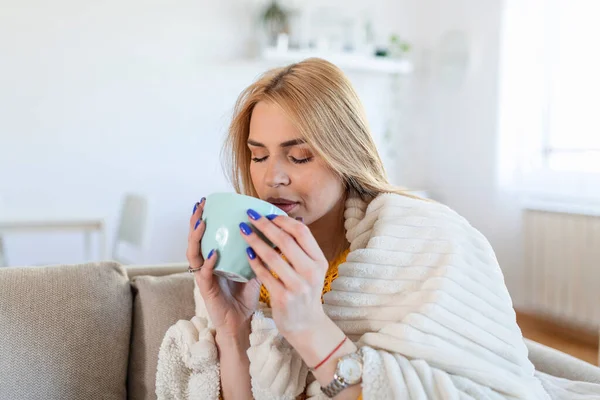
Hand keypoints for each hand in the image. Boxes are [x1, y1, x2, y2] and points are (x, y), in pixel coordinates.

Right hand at [187, 199, 260, 337]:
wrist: (241, 323)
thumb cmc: (245, 296)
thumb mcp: (253, 268)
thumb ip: (259, 252)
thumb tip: (277, 232)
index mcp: (216, 258)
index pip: (207, 234)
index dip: (206, 217)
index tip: (209, 201)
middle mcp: (206, 264)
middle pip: (196, 239)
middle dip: (196, 220)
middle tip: (200, 204)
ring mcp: (204, 277)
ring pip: (193, 253)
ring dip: (196, 237)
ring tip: (201, 223)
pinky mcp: (206, 290)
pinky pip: (204, 274)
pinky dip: (208, 262)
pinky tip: (214, 252)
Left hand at [239, 209, 329, 337]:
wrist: (307, 325)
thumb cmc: (305, 292)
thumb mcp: (311, 270)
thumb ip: (302, 249)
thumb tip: (286, 221)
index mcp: (320, 261)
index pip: (302, 232)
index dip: (284, 220)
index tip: (268, 214)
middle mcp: (311, 272)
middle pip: (286, 241)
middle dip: (265, 226)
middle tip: (250, 216)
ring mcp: (297, 286)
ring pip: (272, 257)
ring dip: (255, 241)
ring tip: (243, 231)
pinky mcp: (283, 298)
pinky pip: (264, 274)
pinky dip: (254, 261)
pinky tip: (246, 253)